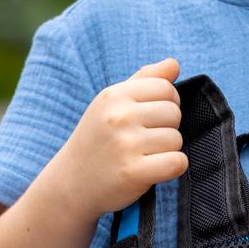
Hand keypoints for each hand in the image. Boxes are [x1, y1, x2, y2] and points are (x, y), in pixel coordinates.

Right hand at [63, 57, 187, 219]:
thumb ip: (145, 79)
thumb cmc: (98, 139)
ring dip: (167, 150)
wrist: (70, 184)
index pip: (166, 88)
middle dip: (166, 127)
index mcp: (114, 95)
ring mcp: (126, 145)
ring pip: (176, 139)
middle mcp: (119, 117)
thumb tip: (174, 63)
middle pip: (174, 113)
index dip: (167, 103)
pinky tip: (154, 169)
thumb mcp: (112, 103)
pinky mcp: (133, 173)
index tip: (150, 117)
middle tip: (144, 140)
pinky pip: (177, 162)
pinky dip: (173, 167)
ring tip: (143, 155)